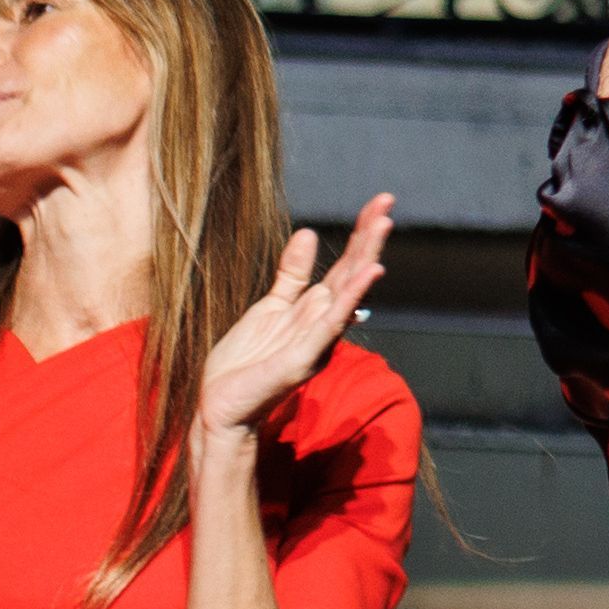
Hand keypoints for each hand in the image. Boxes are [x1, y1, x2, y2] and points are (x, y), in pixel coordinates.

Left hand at [199, 196, 391, 442]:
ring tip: (382, 226)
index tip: (378, 202)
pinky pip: (332, 324)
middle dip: (369, 237)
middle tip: (387, 202)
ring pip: (348, 292)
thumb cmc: (244, 363)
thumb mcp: (268, 307)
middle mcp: (324, 322)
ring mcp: (318, 340)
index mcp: (315, 309)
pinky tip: (368, 275)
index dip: (360, 234)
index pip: (345, 265)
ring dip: (367, 258)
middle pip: (352, 272)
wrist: (221, 406)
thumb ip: (292, 274)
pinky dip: (351, 298)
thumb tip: (309, 233)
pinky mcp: (305, 358)